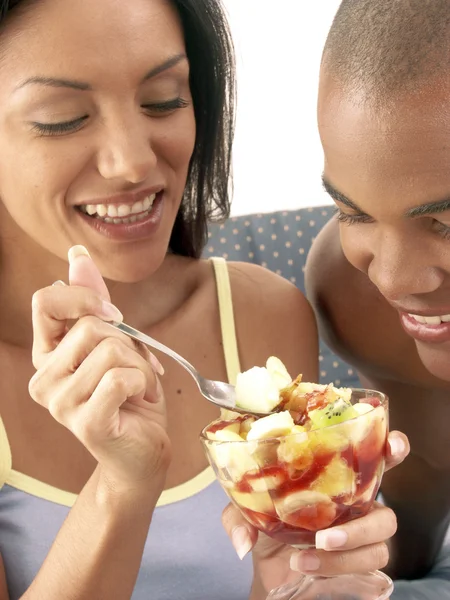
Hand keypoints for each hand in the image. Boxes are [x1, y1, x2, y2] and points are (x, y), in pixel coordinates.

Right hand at [29, 246, 170, 491]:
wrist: (143, 451)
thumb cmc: (131, 396)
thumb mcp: (116, 342)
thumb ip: (95, 303)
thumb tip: (77, 255)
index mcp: (47, 354)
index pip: (45, 301)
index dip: (85, 297)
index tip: (113, 315)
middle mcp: (43, 378)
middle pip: (91, 326)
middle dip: (130, 342)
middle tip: (137, 369)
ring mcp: (60, 403)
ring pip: (111, 350)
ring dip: (142, 365)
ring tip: (141, 387)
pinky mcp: (85, 423)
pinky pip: (122, 377)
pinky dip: (145, 382)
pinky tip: (141, 400)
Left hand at [222, 430, 408, 594]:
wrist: (267, 567)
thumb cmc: (267, 523)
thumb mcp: (245, 509)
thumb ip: (239, 516)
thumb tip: (244, 540)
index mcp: (337, 478)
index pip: (375, 458)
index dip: (392, 449)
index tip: (393, 447)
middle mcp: (357, 506)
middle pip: (387, 514)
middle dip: (365, 525)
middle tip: (324, 535)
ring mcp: (360, 538)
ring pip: (378, 546)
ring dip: (343, 554)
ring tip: (304, 556)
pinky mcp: (357, 566)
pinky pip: (368, 569)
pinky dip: (337, 569)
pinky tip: (308, 568)